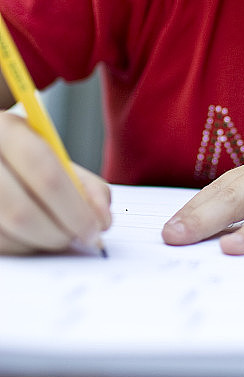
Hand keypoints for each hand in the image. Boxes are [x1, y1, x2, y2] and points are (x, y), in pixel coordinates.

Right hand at [0, 112, 110, 253]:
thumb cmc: (20, 155)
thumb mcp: (50, 151)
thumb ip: (82, 182)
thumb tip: (102, 220)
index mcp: (5, 129)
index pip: (45, 173)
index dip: (75, 208)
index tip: (97, 227)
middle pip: (22, 211)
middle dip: (60, 233)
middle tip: (82, 239)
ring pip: (7, 233)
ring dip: (41, 244)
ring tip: (57, 234)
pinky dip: (22, 247)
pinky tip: (32, 236)